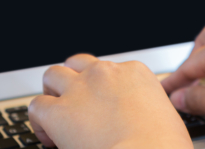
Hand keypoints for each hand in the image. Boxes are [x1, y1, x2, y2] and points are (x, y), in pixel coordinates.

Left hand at [29, 54, 192, 148]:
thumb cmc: (164, 145)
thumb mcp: (167, 116)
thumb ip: (149, 109)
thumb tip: (144, 120)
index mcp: (134, 73)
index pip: (110, 70)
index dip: (103, 89)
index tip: (103, 108)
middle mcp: (105, 74)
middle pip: (77, 64)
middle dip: (73, 80)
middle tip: (74, 102)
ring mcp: (80, 90)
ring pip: (52, 75)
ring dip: (52, 93)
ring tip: (55, 114)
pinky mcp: (59, 112)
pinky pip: (37, 106)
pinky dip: (39, 121)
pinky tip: (49, 137)